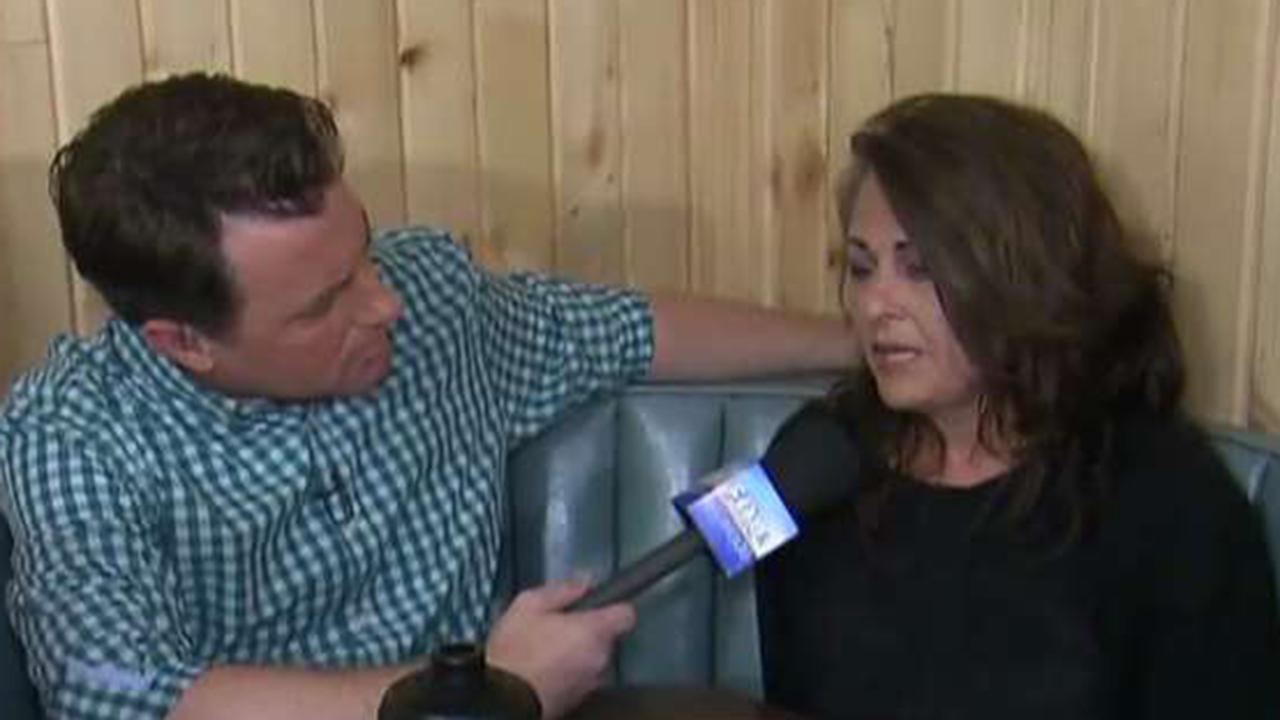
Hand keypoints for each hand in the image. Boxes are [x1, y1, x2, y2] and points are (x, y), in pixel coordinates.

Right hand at [486, 579, 635, 718]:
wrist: (501, 700)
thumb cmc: (514, 652)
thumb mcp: (528, 605)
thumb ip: (562, 590)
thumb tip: (583, 582)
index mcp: (593, 631)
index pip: (626, 614)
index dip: (614, 607)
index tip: (598, 606)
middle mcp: (600, 659)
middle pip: (607, 638)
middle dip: (588, 632)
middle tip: (558, 628)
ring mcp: (591, 682)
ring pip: (594, 659)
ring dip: (578, 654)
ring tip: (547, 651)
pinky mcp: (579, 700)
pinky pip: (582, 678)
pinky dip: (570, 672)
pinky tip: (545, 669)